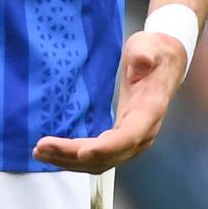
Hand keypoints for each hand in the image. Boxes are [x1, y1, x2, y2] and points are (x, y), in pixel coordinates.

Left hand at [33, 30, 185, 172]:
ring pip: (100, 162)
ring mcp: (132, 141)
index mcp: (150, 110)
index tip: (81, 152)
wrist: (167, 64)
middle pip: (108, 155)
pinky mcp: (121, 141)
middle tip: (43, 147)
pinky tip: (55, 153)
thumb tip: (141, 61)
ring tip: (40, 151)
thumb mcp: (151, 45)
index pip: (128, 136)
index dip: (106, 147)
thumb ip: (145, 53)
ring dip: (69, 161)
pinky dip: (75, 159)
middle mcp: (143, 133)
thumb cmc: (156, 52)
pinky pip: (98, 158)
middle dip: (73, 155)